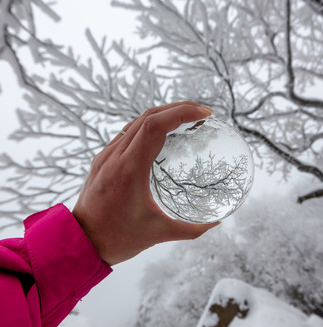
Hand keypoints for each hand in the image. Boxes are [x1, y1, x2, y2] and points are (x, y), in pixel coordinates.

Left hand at [72, 101, 218, 265]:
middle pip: (148, 116)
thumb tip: (215, 223)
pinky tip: (163, 134)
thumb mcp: (158, 234)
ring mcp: (107, 155)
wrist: (79, 243)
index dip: (182, 113)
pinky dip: (150, 125)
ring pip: (137, 121)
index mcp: (129, 170)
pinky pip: (128, 132)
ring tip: (187, 117)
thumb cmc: (116, 239)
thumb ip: (190, 230)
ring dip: (164, 113)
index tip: (205, 114)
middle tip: (203, 112)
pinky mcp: (103, 159)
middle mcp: (115, 156)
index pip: (155, 126)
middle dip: (178, 107)